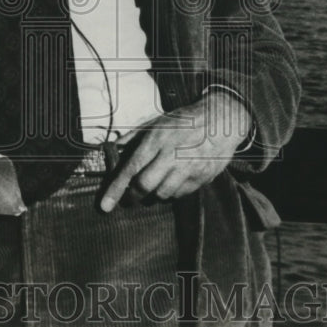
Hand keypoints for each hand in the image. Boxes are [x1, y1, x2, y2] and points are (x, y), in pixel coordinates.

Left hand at [100, 92, 249, 210]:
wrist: (221, 120)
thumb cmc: (184, 120)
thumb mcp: (156, 122)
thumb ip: (132, 137)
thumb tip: (111, 149)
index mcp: (157, 140)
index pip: (131, 168)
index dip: (115, 189)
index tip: (104, 206)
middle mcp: (172, 155)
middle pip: (145, 186)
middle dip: (133, 195)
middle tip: (129, 196)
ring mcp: (189, 168)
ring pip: (162, 194)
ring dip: (153, 195)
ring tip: (153, 184)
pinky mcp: (202, 178)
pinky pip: (180, 195)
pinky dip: (171, 193)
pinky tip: (172, 181)